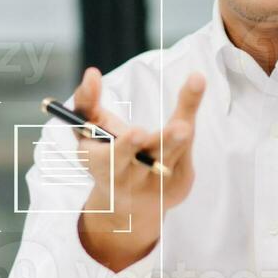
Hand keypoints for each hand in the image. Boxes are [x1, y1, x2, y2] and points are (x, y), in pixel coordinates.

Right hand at [72, 67, 205, 271]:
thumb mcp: (90, 130)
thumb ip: (87, 101)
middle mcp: (126, 180)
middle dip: (150, 147)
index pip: (105, 157)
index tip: (137, 132)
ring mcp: (154, 186)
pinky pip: (185, 157)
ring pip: (166, 160)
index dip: (123, 146)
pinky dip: (187, 135)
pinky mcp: (177, 187)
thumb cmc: (106, 153)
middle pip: (140, 163)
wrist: (129, 205)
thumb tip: (92, 73)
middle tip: (163, 131)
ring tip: (183, 128)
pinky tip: (191, 106)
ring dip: (174, 142)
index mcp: (99, 165)